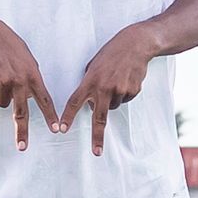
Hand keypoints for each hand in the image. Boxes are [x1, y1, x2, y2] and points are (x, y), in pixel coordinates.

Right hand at [0, 17, 58, 150]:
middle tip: (22, 147)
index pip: (44, 100)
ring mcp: (3, 82)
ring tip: (3, 78)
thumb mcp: (29, 61)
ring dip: (3, 96)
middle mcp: (19, 81)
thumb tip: (30, 98)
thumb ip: (32, 79)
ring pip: (3, 103)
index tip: (55, 129)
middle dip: (22, 132)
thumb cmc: (13, 49)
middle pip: (21, 112)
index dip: (50, 116)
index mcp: (32, 76)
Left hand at [59, 24, 153, 155]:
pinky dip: (124, 93)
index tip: (62, 129)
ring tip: (115, 81)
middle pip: (99, 117)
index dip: (68, 117)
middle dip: (97, 137)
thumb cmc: (111, 54)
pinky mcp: (132, 91)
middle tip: (96, 152)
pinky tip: (126, 79)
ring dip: (111, 99)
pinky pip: (125, 99)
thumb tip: (89, 103)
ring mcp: (119, 90)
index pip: (75, 101)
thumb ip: (89, 84)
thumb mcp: (93, 65)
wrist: (136, 45)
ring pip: (112, 106)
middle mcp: (104, 88)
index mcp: (91, 81)